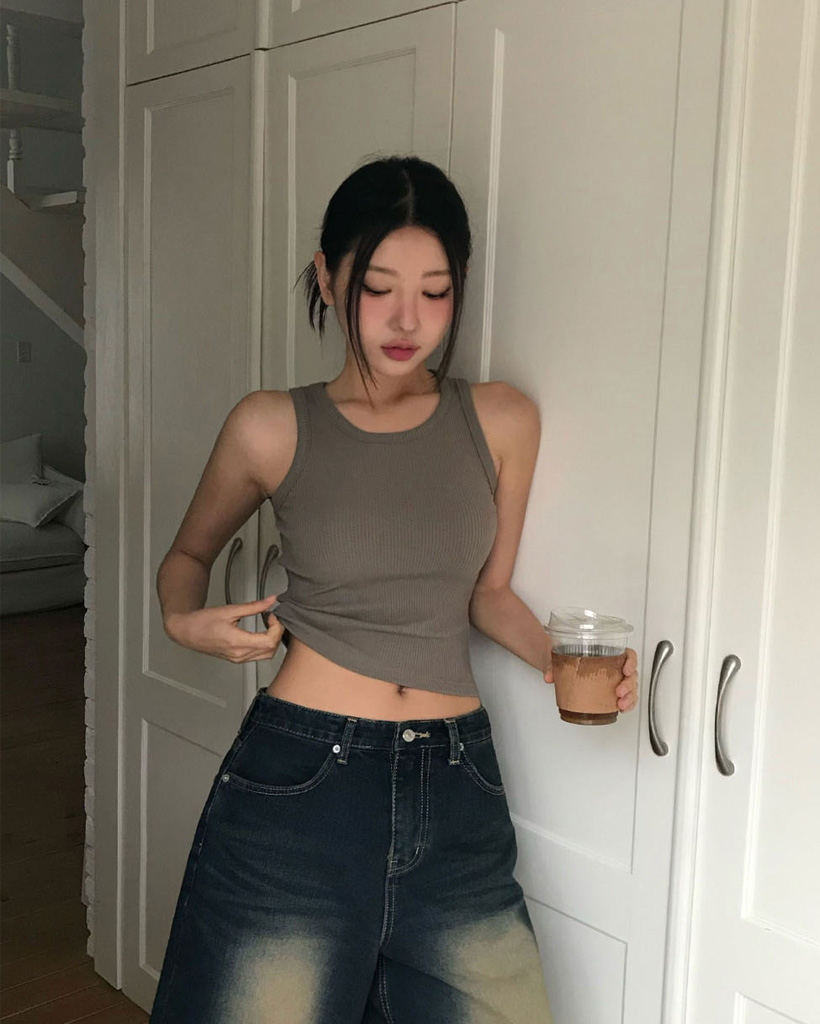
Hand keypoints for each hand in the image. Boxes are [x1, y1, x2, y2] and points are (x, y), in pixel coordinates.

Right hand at [164, 595, 283, 662]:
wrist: (187, 632)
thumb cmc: (202, 622)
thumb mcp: (230, 610)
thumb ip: (254, 606)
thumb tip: (271, 600)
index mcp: (237, 642)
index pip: (269, 641)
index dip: (276, 627)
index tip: (271, 616)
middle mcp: (238, 654)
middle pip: (271, 650)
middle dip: (277, 633)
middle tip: (271, 619)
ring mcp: (237, 659)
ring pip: (266, 655)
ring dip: (272, 640)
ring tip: (267, 625)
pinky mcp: (236, 659)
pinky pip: (257, 656)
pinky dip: (264, 645)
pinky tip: (260, 633)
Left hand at [543, 646, 638, 712]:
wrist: (559, 665)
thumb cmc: (564, 658)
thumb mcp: (558, 659)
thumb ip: (552, 666)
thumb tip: (549, 677)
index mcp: (606, 652)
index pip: (627, 654)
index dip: (631, 661)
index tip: (626, 670)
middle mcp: (614, 665)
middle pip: (631, 672)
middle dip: (629, 684)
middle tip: (619, 692)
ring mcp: (614, 678)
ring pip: (631, 686)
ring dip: (630, 696)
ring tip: (621, 704)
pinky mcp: (612, 690)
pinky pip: (626, 697)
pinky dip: (627, 704)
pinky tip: (622, 708)